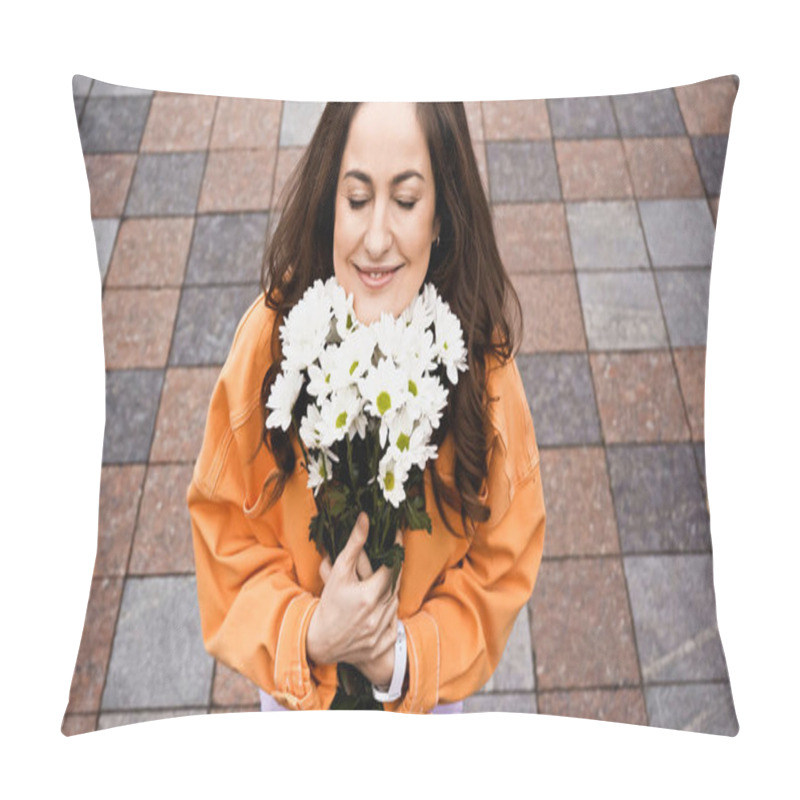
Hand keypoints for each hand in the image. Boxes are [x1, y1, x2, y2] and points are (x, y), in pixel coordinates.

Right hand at [306, 513, 400, 667]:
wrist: (319, 640)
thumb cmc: (328, 603)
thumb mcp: (339, 571)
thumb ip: (354, 544)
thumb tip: (365, 518)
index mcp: (369, 596)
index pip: (393, 567)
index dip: (395, 551)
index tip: (395, 537)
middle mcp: (378, 615)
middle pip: (395, 585)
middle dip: (392, 571)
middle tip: (388, 559)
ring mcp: (380, 632)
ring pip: (394, 604)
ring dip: (389, 593)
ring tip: (378, 584)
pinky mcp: (381, 645)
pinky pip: (393, 625)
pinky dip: (388, 615)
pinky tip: (378, 608)